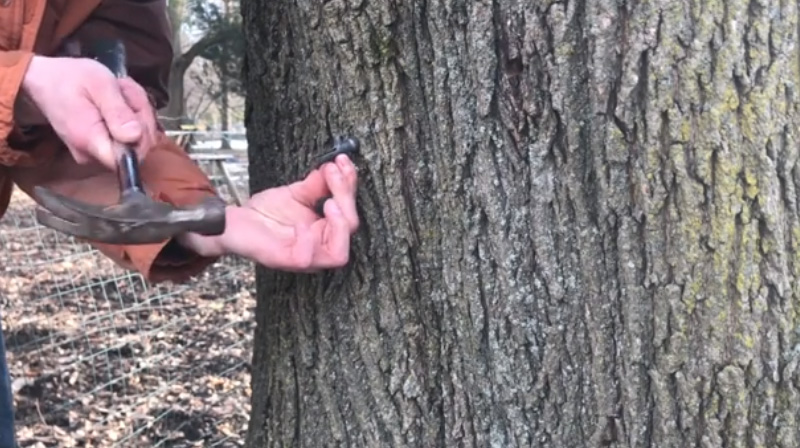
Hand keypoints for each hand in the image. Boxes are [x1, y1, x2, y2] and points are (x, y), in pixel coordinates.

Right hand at [17, 55, 156, 169]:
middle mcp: (92, 155)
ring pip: (135, 141)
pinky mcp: (98, 149)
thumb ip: (118, 111)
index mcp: (90, 140)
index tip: (133, 109)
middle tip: (123, 91)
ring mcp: (94, 154)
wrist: (45, 80)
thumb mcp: (100, 84)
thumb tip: (135, 136)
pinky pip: (125, 139)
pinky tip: (116, 102)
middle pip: (137, 148)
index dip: (142, 136)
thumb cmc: (71, 78)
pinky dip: (128, 118)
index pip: (128, 159)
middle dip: (140, 116)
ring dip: (135, 113)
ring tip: (118, 93)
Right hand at [178, 154, 359, 270]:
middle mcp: (318, 245)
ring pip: (349, 208)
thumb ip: (221, 235)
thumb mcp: (233, 233)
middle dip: (343, 197)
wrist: (241, 226)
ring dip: (346, 184)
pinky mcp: (322, 208)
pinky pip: (340, 193)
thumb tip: (211, 234)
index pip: (334, 255)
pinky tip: (335, 162)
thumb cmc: (244, 234)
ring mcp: (323, 226)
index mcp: (300, 256)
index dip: (335, 234)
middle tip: (332, 173)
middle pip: (348, 226)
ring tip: (336, 162)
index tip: (324, 206)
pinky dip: (343, 178)